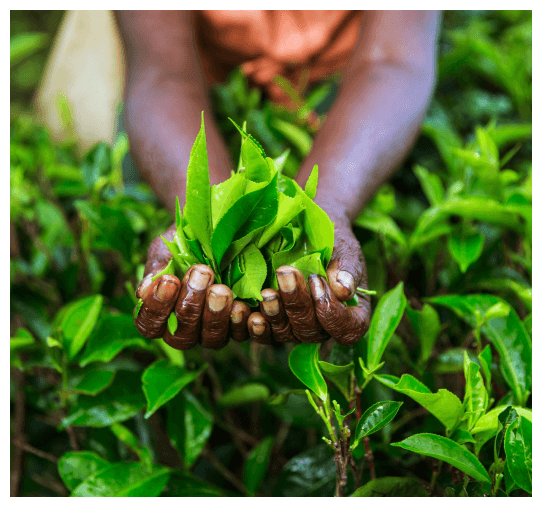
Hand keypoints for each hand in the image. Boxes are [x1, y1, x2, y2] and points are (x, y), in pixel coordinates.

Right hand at [134, 224, 251, 349]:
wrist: (220, 231)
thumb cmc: (186, 244)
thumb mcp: (168, 249)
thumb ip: (157, 268)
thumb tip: (145, 289)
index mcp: (161, 315)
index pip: (150, 325)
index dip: (156, 308)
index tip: (168, 281)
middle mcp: (186, 330)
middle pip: (182, 336)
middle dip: (190, 306)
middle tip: (201, 274)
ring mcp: (213, 332)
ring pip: (212, 339)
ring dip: (215, 315)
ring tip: (221, 289)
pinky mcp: (240, 327)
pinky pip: (242, 334)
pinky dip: (242, 323)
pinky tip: (242, 306)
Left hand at [247, 222, 370, 345]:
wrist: (309, 231)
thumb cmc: (334, 242)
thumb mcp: (345, 250)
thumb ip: (347, 269)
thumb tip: (344, 291)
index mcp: (352, 315)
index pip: (348, 330)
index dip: (332, 314)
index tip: (317, 282)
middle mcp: (325, 327)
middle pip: (312, 332)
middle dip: (297, 304)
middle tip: (285, 274)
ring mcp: (298, 327)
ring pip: (287, 334)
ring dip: (275, 315)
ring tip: (267, 293)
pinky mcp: (275, 324)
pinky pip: (266, 335)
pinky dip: (257, 328)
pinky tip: (249, 313)